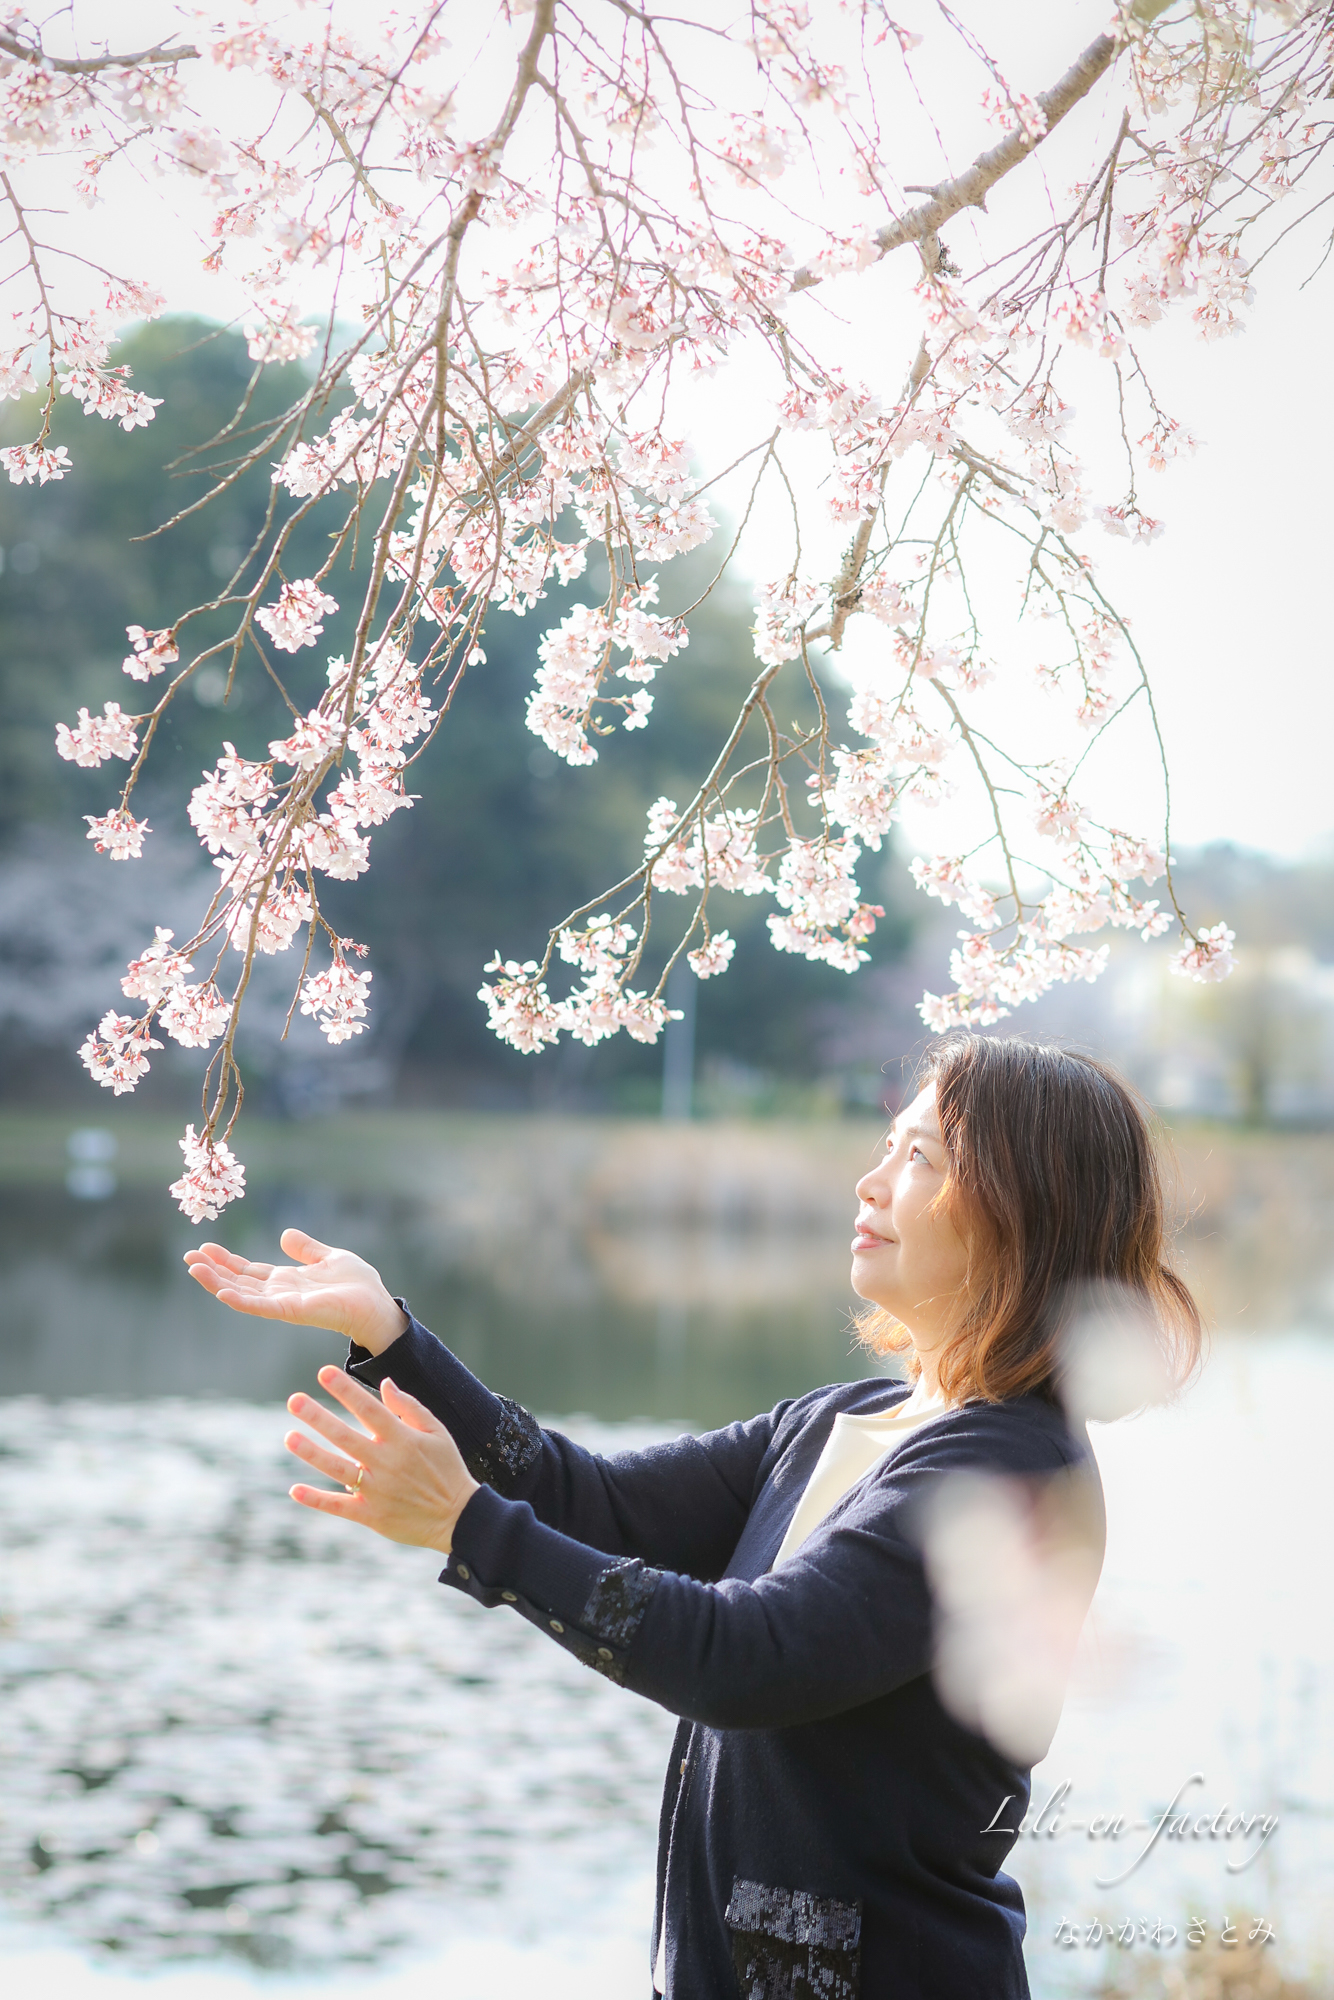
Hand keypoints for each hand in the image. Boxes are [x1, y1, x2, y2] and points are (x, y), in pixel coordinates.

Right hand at [183, 1229, 408, 1354]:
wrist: (376, 1304)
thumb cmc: (358, 1284)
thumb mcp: (328, 1257)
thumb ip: (306, 1248)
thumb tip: (284, 1235)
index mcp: (286, 1280)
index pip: (248, 1270)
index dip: (226, 1260)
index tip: (203, 1247)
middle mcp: (280, 1293)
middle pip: (238, 1281)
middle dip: (213, 1270)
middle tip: (188, 1257)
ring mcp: (283, 1304)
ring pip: (242, 1294)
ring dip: (217, 1282)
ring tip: (194, 1268)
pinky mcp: (292, 1311)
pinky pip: (260, 1307)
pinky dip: (240, 1300)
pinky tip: (220, 1291)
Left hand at [286, 1364, 479, 1551]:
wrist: (457, 1517)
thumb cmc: (448, 1469)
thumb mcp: (438, 1432)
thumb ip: (410, 1407)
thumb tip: (385, 1382)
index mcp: (403, 1440)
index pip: (369, 1409)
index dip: (345, 1390)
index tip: (324, 1373)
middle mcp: (387, 1463)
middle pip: (345, 1437)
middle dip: (318, 1417)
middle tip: (294, 1400)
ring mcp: (377, 1491)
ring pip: (337, 1469)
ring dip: (312, 1453)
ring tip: (289, 1437)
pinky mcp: (371, 1515)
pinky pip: (339, 1506)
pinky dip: (317, 1499)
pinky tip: (295, 1489)